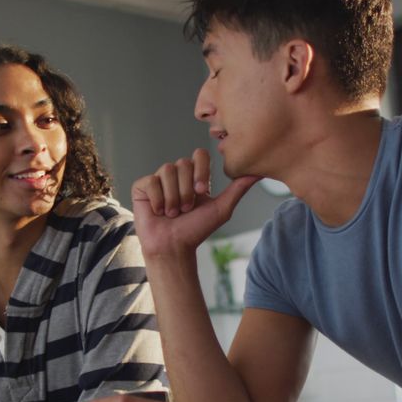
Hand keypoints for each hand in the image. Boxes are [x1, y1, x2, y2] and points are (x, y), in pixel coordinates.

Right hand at [131, 148, 259, 256]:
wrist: (173, 246)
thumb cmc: (196, 230)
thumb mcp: (222, 208)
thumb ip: (238, 188)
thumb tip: (259, 173)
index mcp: (194, 176)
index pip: (199, 155)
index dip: (200, 171)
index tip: (201, 192)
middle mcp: (177, 175)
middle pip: (182, 163)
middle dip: (186, 190)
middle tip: (185, 209)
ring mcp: (158, 179)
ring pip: (167, 170)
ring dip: (173, 197)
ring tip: (172, 213)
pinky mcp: (142, 186)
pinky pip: (151, 181)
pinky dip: (157, 199)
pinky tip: (158, 211)